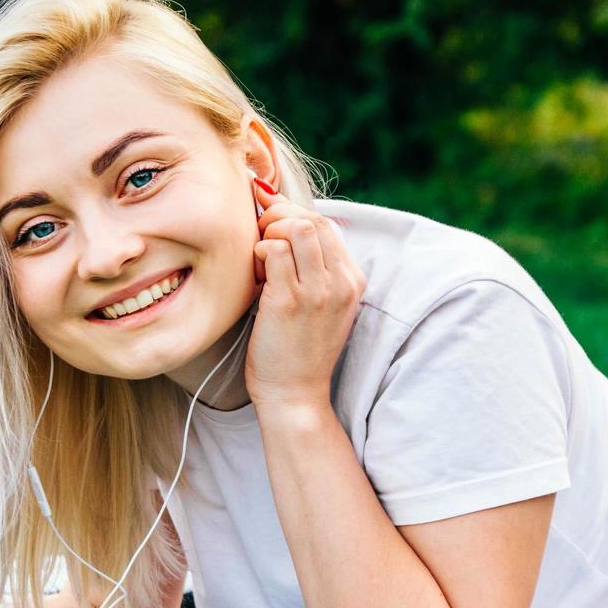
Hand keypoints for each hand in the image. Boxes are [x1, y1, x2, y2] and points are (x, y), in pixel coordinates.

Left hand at [246, 179, 366, 408]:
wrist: (296, 395)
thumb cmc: (299, 350)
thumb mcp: (322, 306)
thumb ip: (313, 268)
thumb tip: (284, 223)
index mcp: (352, 280)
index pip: (326, 224)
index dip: (292, 212)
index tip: (268, 214)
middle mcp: (340, 282)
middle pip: (312, 219)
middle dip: (279, 216)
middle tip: (259, 235)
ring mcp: (317, 291)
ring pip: (296, 228)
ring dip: (268, 232)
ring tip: (258, 256)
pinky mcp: (289, 301)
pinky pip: (272, 251)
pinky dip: (258, 251)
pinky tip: (255, 272)